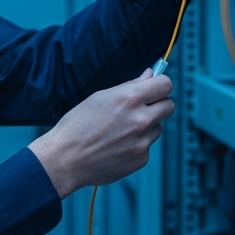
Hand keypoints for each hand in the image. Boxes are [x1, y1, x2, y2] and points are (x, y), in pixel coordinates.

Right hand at [28, 69, 174, 197]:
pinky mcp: (141, 159)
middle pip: (169, 106)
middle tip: (143, 108)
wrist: (64, 159)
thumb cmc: (78, 125)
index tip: (155, 89)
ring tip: (119, 131)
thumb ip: (130, 86)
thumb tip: (151, 75)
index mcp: (129, 98)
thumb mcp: (101, 97)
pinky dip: (136, 145)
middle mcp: (140, 119)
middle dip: (159, 105)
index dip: (161, 85)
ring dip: (146, 127)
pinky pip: (146, 146)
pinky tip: (116, 147)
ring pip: (157, 127)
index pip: (165, 84)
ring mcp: (142, 141)